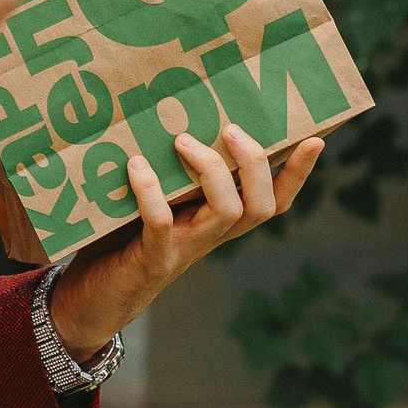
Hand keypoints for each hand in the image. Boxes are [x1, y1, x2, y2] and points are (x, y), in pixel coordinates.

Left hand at [48, 126, 325, 360]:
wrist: (93, 298)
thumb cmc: (121, 239)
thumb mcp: (154, 199)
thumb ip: (170, 170)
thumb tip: (172, 109)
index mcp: (218, 220)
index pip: (274, 200)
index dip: (298, 175)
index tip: (315, 140)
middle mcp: (211, 236)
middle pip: (261, 206)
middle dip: (255, 163)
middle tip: (230, 129)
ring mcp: (185, 249)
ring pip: (228, 213)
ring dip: (212, 171)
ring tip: (182, 140)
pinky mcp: (153, 259)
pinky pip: (162, 224)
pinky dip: (151, 192)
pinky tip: (136, 165)